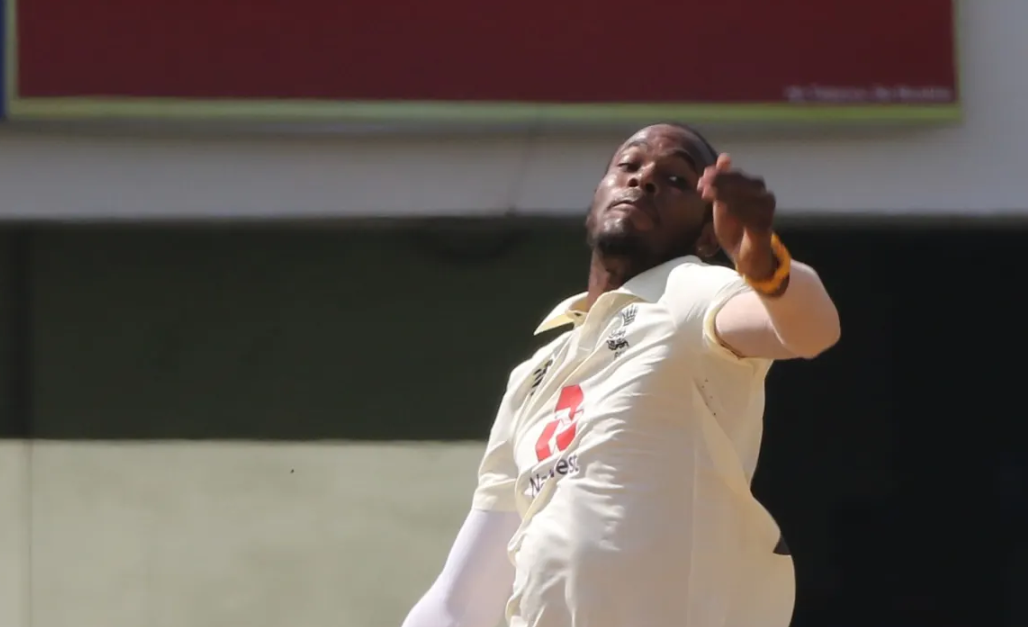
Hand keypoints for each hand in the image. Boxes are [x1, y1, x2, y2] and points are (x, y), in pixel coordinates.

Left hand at [697, 154, 776, 279]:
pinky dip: (736, 210)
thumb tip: (724, 156)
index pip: (736, 175)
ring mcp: (767, 210)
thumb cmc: (734, 226)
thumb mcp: (722, 202)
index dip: (718, 175)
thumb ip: (721, 182)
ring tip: (709, 197)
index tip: (701, 180)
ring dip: (725, 194)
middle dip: (719, 183)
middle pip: (741, 183)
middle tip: (702, 187)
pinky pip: (752, 214)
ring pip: (746, 196)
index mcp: (754, 187)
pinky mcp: (766, 224)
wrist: (744, 253)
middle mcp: (764, 195)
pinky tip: (723, 208)